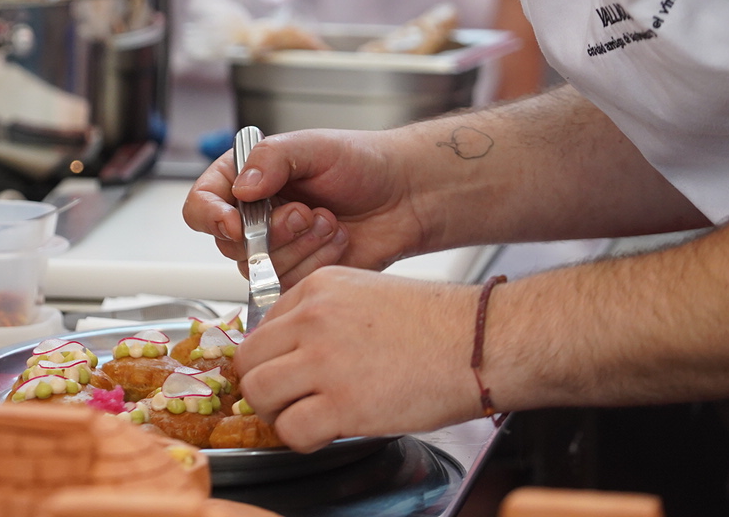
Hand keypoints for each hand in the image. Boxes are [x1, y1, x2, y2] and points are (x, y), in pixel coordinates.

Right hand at [183, 129, 429, 286]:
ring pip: (260, 269)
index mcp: (245, 179)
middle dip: (272, 232)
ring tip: (330, 221)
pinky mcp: (298, 275)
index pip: (200, 205)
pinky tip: (338, 240)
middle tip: (306, 211)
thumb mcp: (313, 146)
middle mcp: (252, 216)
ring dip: (302, 246)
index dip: (211, 218)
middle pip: (229, 244)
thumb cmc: (362, 163)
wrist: (405, 195)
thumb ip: (271, 158)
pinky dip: (317, 263)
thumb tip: (240, 188)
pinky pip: (288, 285)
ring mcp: (275, 249)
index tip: (237, 224)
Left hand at [237, 267, 480, 449]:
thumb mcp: (366, 294)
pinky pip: (291, 430)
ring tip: (305, 415)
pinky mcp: (344, 404)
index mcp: (318, 288)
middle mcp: (313, 319)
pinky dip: (301, 439)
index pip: (260, 327)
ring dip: (277, 413)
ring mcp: (325, 361)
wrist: (480, 343)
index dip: (271, 358)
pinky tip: (324, 432)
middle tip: (287, 399)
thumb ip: (323, 315)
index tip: (284, 373)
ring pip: (259, 394)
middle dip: (262, 386)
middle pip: (248, 360)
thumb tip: (291, 349)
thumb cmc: (436, 325)